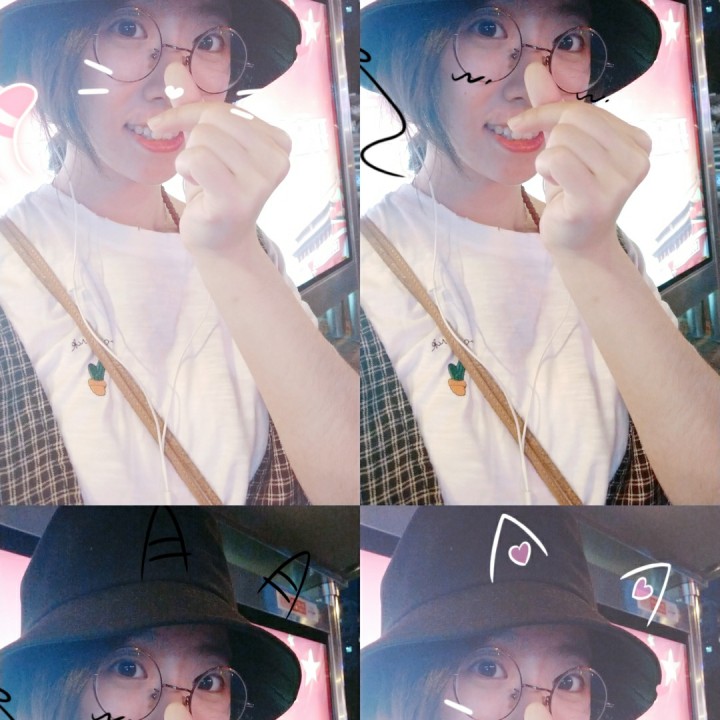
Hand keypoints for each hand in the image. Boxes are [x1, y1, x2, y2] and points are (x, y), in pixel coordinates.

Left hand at [148, 64, 291, 254]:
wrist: (220, 242)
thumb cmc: (215, 191)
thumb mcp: (206, 144)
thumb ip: (194, 107)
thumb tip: (173, 68)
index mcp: (279, 142)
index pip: (226, 108)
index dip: (190, 114)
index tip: (168, 125)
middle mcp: (278, 160)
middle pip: (214, 118)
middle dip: (192, 137)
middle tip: (196, 165)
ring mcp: (261, 182)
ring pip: (204, 137)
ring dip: (188, 158)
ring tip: (202, 180)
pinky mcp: (238, 199)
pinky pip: (197, 158)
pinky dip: (185, 169)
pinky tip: (196, 186)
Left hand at [508, 63, 651, 254]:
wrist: (576, 243)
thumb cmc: (571, 193)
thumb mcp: (563, 145)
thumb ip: (552, 107)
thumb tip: (534, 68)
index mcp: (637, 141)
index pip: (583, 107)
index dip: (545, 113)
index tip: (520, 124)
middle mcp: (637, 158)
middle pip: (574, 118)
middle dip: (547, 136)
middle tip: (546, 163)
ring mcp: (621, 180)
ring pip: (563, 138)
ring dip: (547, 160)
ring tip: (559, 181)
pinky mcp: (597, 198)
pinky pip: (557, 158)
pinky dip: (545, 169)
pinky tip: (555, 188)